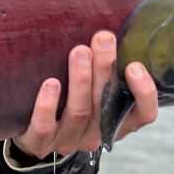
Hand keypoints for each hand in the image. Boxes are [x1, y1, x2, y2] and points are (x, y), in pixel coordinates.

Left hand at [12, 31, 157, 158]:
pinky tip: (51, 83)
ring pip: (79, 113)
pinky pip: (45, 128)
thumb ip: (103, 67)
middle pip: (106, 105)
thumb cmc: (67, 101)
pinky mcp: (40, 144)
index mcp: (115, 122)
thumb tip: (107, 29)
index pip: (143, 115)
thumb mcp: (91, 88)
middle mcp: (95, 135)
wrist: (30, 135)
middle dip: (105, 69)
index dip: (144, 93)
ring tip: (79, 52)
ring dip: (80, 80)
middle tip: (103, 39)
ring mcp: (68, 141)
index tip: (134, 65)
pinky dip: (48, 105)